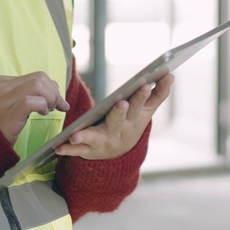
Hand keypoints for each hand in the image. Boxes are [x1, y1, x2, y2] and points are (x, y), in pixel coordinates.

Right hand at [0, 72, 69, 144]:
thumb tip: (54, 87)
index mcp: (3, 82)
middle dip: (54, 92)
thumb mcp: (12, 103)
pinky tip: (42, 114)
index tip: (57, 101)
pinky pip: (32, 101)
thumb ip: (29, 92)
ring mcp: (4, 99)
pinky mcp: (9, 112)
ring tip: (48, 110)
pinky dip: (43, 106)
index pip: (36, 76)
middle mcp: (2, 86)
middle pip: (40, 78)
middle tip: (55, 107)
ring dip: (50, 98)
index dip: (52, 87)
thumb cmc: (0, 124)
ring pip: (38, 85)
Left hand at [55, 73, 173, 160]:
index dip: (143, 96)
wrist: (120, 155)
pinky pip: (78, 150)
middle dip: (121, 112)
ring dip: (87, 136)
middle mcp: (120, 131)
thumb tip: (171, 74)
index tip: (145, 83)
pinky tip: (58, 146)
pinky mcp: (89, 150)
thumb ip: (159, 94)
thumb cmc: (132, 124)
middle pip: (120, 119)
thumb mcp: (147, 112)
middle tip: (122, 102)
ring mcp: (103, 141)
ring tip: (75, 135)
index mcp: (134, 119)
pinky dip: (68, 149)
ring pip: (96, 137)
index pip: (141, 105)